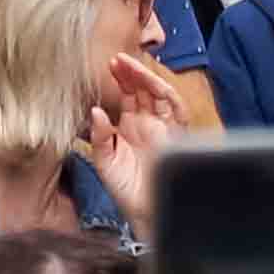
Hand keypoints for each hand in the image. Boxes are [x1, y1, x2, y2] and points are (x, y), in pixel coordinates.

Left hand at [86, 53, 187, 190]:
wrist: (146, 214)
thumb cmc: (126, 191)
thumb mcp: (105, 162)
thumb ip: (100, 136)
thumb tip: (95, 110)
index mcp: (130, 127)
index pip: (127, 95)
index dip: (121, 78)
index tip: (108, 64)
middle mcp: (147, 124)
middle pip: (143, 90)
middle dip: (132, 72)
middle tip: (117, 60)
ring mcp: (163, 128)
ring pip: (159, 94)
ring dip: (147, 78)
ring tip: (131, 66)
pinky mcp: (176, 137)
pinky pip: (178, 110)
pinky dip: (168, 97)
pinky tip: (155, 86)